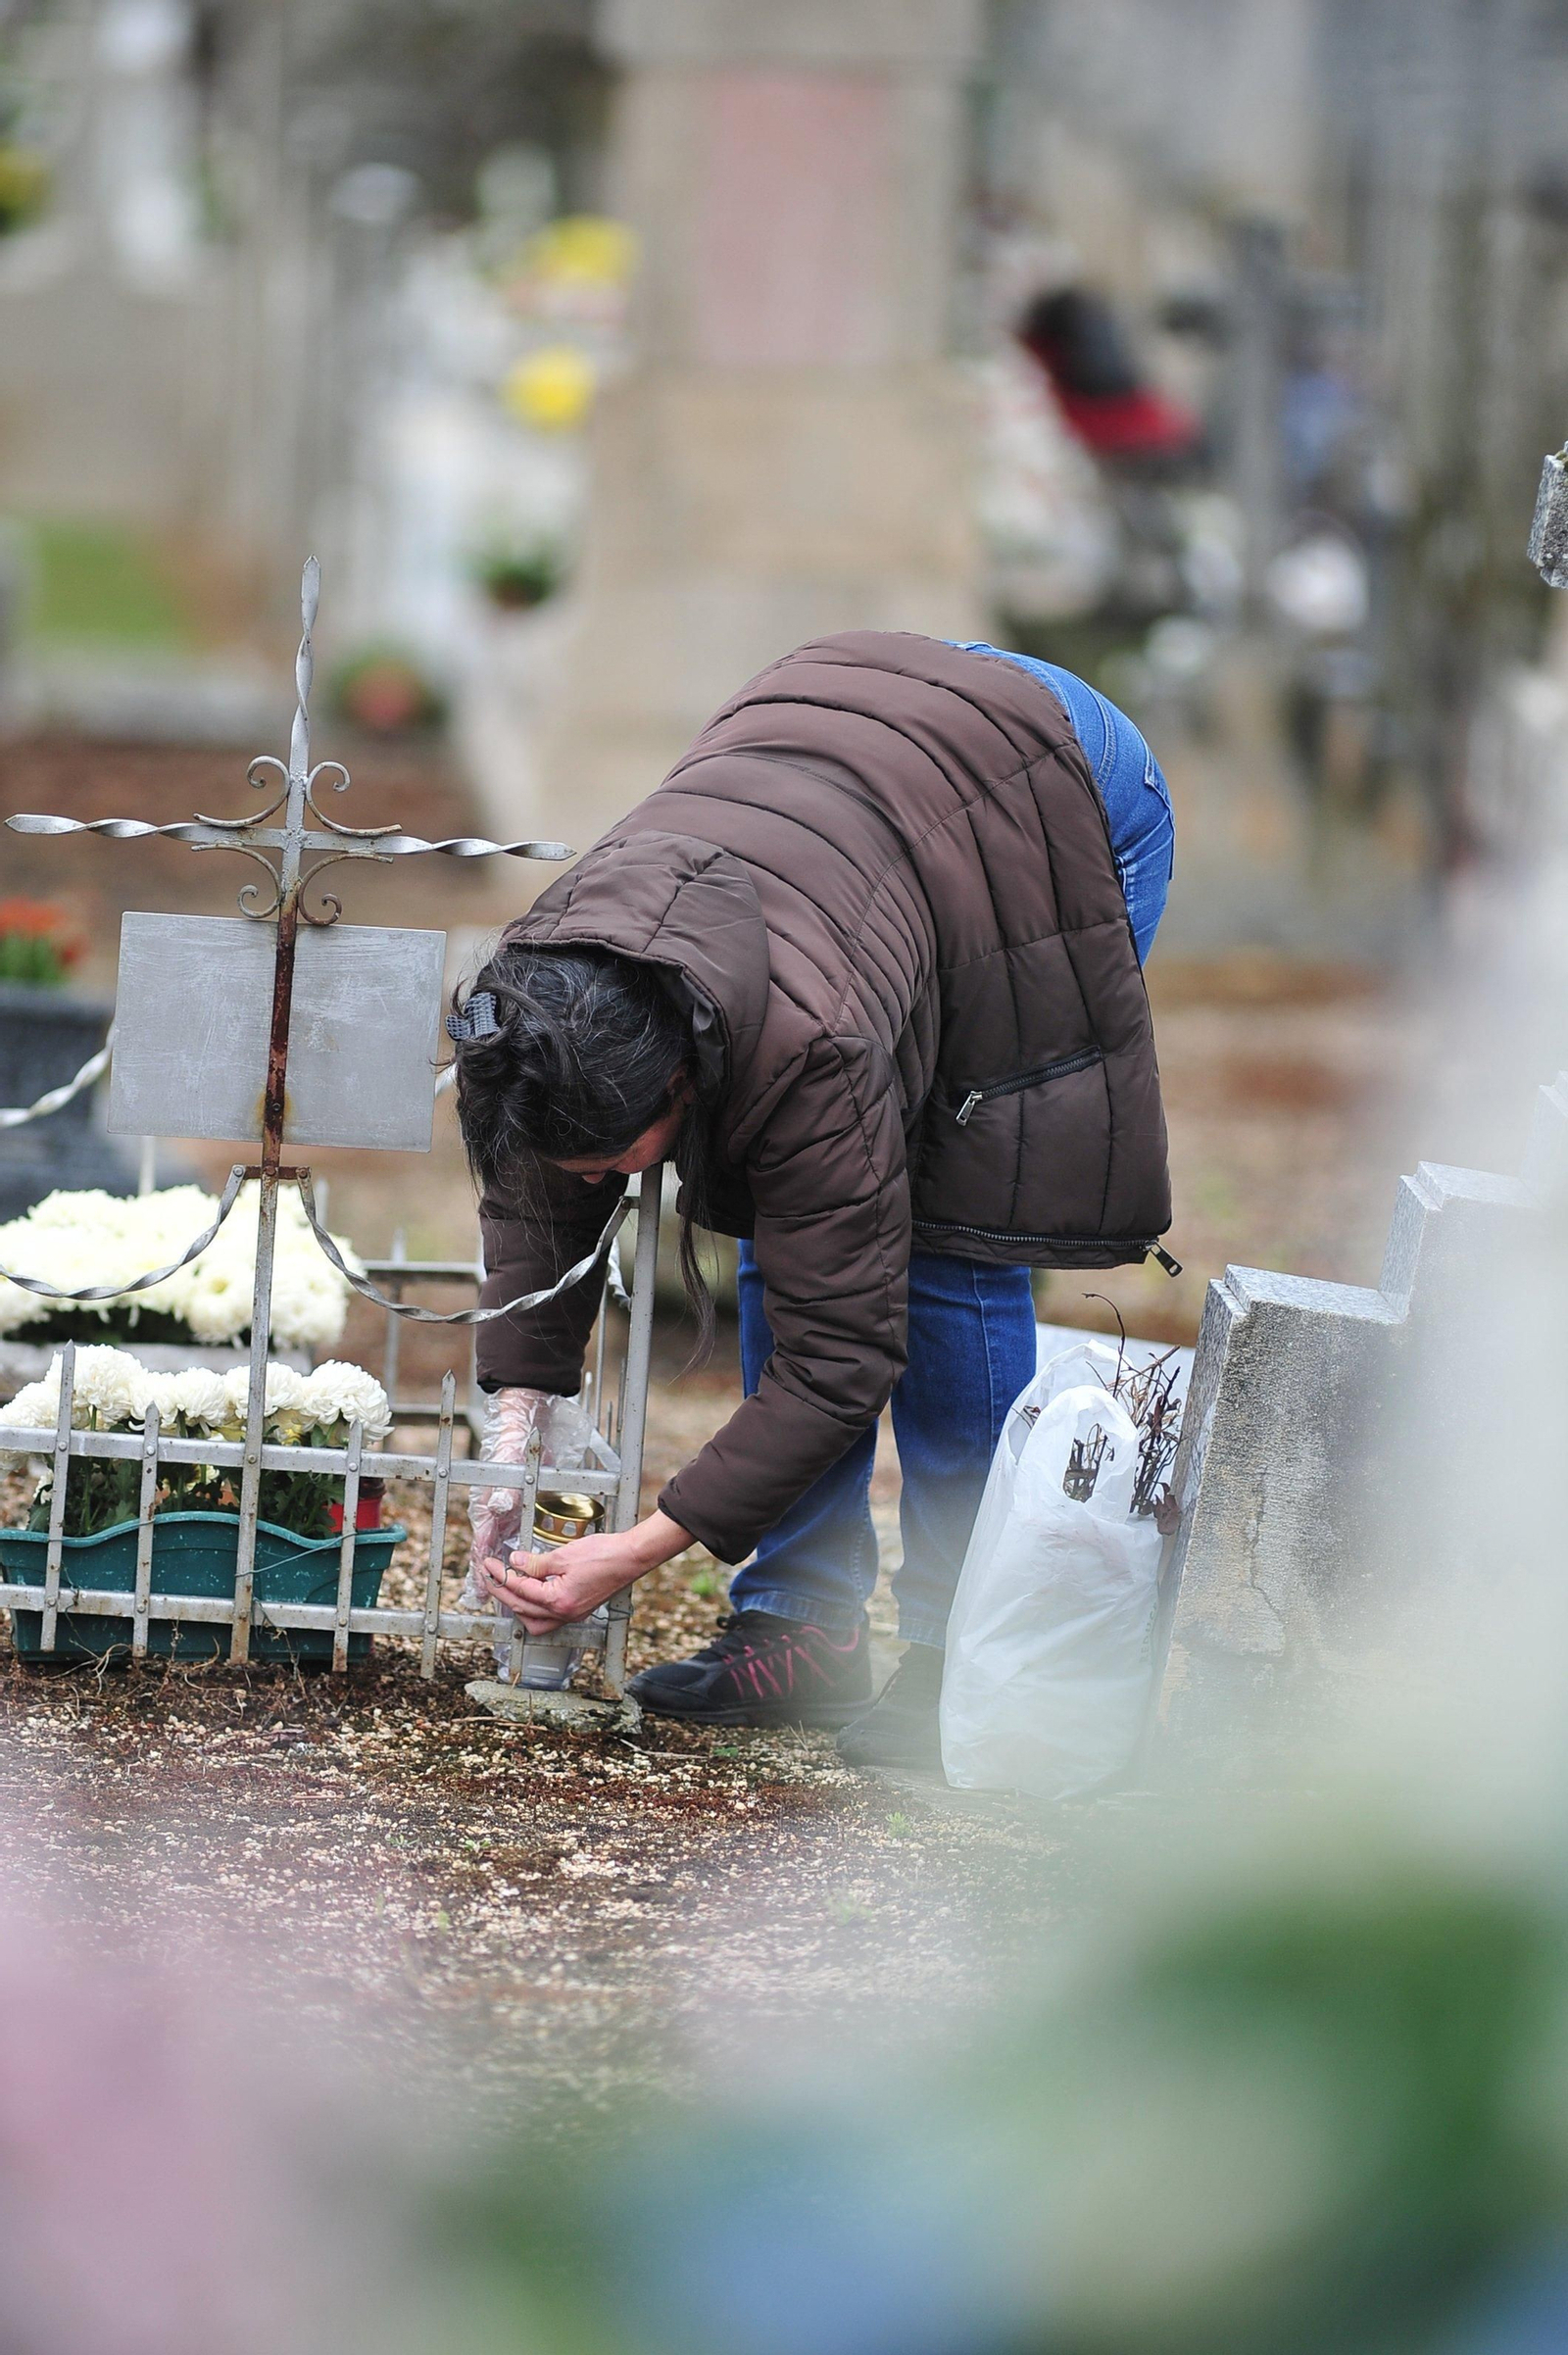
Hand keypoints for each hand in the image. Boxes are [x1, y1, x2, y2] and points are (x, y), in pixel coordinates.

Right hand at [467, 1386, 548, 1576]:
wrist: (519, 1426)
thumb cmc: (510, 1446)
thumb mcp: (507, 1467)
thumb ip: (503, 1489)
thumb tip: (499, 1507)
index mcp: (487, 1509)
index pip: (481, 1547)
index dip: (481, 1571)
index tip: (479, 1592)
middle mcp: (492, 1514)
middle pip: (485, 1553)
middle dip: (484, 1578)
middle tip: (480, 1602)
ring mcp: (503, 1512)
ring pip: (496, 1547)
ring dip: (497, 1569)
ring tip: (496, 1592)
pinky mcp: (515, 1507)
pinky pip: (510, 1536)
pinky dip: (510, 1554)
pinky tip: (516, 1566)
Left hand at [480, 1510, 691, 1635]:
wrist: (632, 1558)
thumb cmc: (604, 1555)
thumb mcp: (564, 1555)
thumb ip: (536, 1563)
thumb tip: (514, 1563)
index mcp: (559, 1601)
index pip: (520, 1591)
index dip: (501, 1576)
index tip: (490, 1564)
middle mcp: (565, 1614)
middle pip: (523, 1609)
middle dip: (503, 1592)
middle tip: (490, 1575)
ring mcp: (572, 1614)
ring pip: (535, 1622)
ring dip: (518, 1607)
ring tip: (507, 1588)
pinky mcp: (578, 1610)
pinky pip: (549, 1617)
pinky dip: (535, 1608)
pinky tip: (530, 1593)